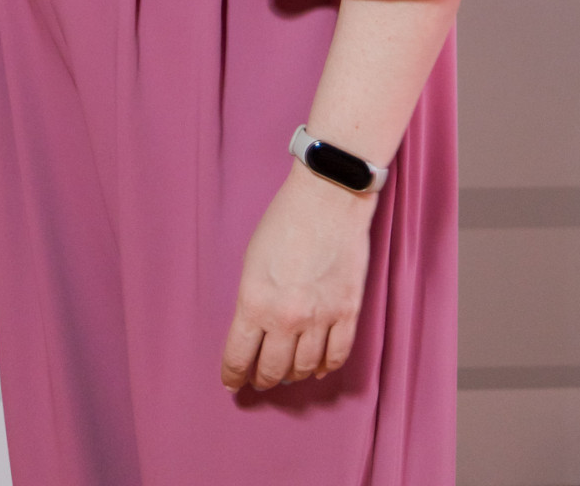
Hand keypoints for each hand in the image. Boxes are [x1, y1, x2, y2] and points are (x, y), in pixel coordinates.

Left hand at [220, 164, 372, 390]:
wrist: (327, 197)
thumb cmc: (283, 220)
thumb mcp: (251, 261)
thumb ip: (252, 301)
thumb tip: (255, 332)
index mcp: (255, 302)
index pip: (239, 356)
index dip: (233, 375)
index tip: (232, 382)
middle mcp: (286, 317)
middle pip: (272, 369)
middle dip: (262, 378)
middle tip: (258, 380)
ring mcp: (320, 318)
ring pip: (303, 368)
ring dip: (292, 375)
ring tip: (286, 374)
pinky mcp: (348, 313)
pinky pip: (336, 356)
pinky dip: (324, 368)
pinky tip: (315, 368)